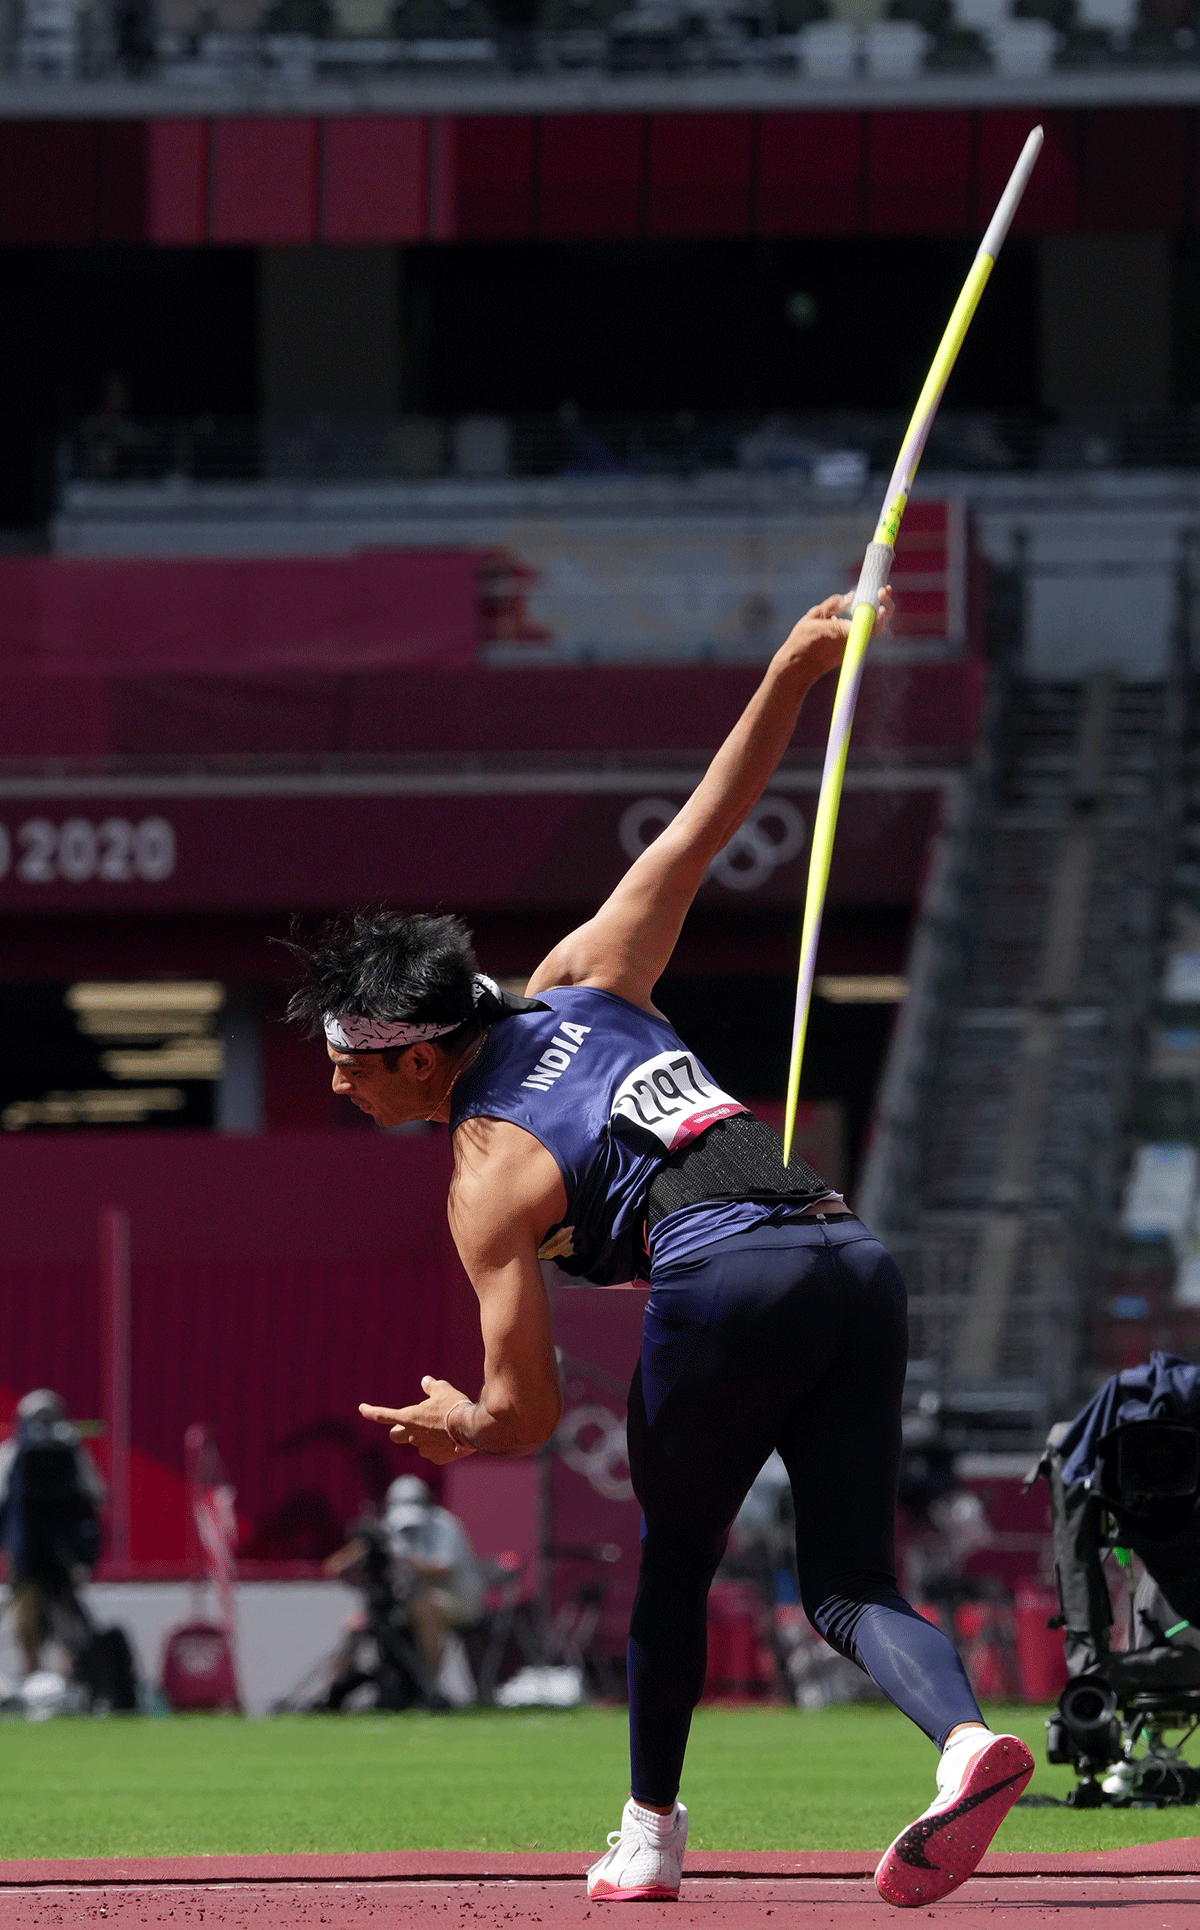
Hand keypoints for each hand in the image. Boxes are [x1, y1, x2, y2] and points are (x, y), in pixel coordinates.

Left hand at [359, 1377, 475, 1465]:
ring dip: (424, 1437)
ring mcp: (424, 1449)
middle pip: (395, 1435)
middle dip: (399, 1430)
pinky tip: (451, 1439)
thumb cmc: (454, 1406)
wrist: (471, 1428)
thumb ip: (431, 1387)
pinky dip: (439, 1446)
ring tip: (443, 1428)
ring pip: (418, 1444)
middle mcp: (413, 1436)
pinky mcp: (437, 1458)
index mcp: (409, 1418)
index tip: (362, 1408)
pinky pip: (433, 1452)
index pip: (383, 1415)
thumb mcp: (443, 1390)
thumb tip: (425, 1381)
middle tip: (412, 1423)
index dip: (370, 1411)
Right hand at [777, 586, 892, 684]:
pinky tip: (863, 608)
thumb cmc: (802, 642)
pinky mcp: (850, 651)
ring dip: (876, 612)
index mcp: (845, 632)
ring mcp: (853, 648)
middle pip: (878, 624)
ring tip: (877, 595)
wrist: (798, 668)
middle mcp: (853, 642)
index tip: (881, 592)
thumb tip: (850, 596)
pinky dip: (866, 620)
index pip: (873, 620)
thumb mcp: (813, 617)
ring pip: (872, 628)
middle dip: (884, 606)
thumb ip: (832, 605)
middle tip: (883, 590)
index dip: (882, 605)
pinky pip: (863, 633)